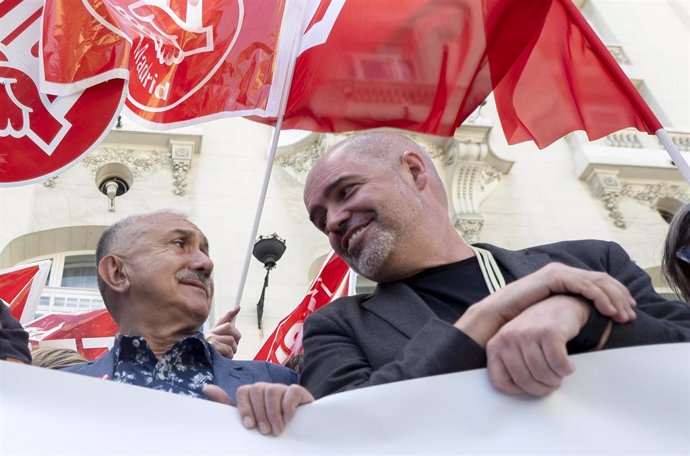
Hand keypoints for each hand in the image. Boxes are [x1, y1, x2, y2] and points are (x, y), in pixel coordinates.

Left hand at [203, 383, 313, 435]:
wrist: (297, 431)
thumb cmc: (269, 426)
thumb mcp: (248, 419)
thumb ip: (227, 405)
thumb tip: (205, 388)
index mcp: (253, 394)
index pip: (243, 391)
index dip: (245, 408)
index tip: (250, 426)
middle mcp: (266, 389)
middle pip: (258, 390)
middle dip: (261, 414)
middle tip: (266, 432)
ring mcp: (282, 389)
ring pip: (273, 390)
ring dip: (274, 413)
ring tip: (277, 430)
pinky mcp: (298, 392)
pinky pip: (292, 391)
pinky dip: (288, 406)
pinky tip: (289, 418)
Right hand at [205, 307, 240, 358]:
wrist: (200, 367)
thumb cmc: (212, 356)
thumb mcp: (219, 344)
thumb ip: (225, 330)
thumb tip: (236, 310)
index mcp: (212, 332)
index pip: (222, 320)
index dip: (230, 314)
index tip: (238, 308)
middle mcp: (209, 334)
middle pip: (229, 327)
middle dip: (236, 337)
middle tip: (233, 346)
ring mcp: (210, 340)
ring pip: (231, 340)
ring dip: (232, 350)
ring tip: (227, 354)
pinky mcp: (212, 348)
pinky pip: (228, 349)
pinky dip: (229, 355)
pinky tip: (224, 358)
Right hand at [455, 263, 634, 346]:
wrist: (495, 316)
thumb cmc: (518, 321)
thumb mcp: (549, 318)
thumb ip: (565, 315)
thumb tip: (583, 325)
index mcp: (562, 281)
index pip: (596, 284)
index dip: (615, 296)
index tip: (627, 313)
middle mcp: (562, 273)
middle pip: (601, 280)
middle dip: (620, 296)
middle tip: (631, 314)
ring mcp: (557, 273)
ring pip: (596, 281)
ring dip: (614, 298)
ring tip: (623, 315)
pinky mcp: (553, 277)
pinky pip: (583, 285)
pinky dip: (599, 297)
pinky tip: (608, 310)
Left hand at [485, 295, 589, 396]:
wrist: (561, 305)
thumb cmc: (538, 332)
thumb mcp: (517, 347)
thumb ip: (512, 366)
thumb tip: (518, 395)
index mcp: (496, 345)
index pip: (500, 382)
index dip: (518, 391)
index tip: (531, 386)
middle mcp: (508, 337)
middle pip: (524, 381)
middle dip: (542, 388)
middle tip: (552, 383)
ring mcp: (527, 333)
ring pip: (542, 374)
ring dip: (555, 379)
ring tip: (559, 372)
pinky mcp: (548, 331)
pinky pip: (558, 364)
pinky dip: (566, 369)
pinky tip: (567, 364)